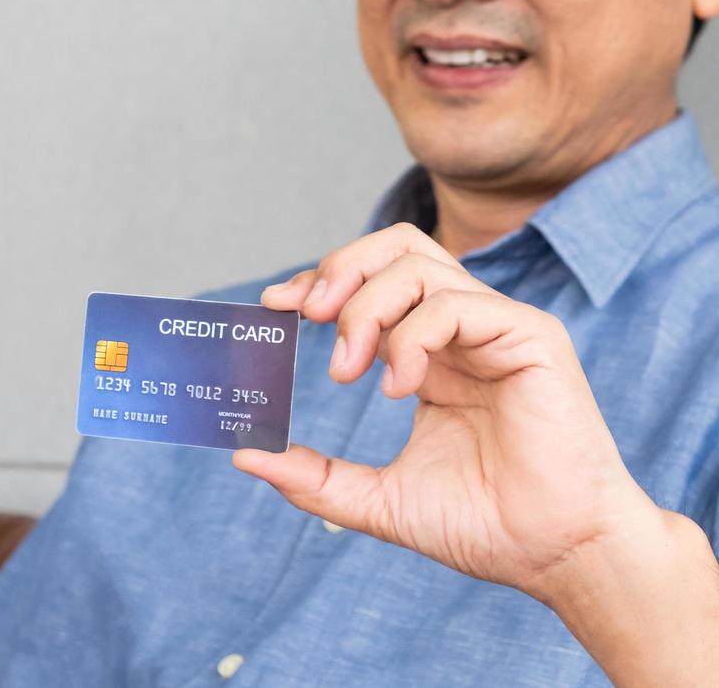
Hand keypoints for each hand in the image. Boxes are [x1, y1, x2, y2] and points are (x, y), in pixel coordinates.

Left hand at [233, 224, 662, 603]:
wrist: (558, 557)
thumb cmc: (485, 526)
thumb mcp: (379, 498)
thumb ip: (315, 476)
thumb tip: (245, 456)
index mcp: (433, 354)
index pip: (372, 281)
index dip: (322, 280)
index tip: (274, 305)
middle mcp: (465, 330)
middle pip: (398, 246)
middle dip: (340, 268)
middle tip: (307, 317)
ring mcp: (499, 328)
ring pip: (419, 263)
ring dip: (366, 307)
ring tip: (349, 369)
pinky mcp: (531, 338)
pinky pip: (457, 303)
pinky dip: (412, 335)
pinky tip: (399, 386)